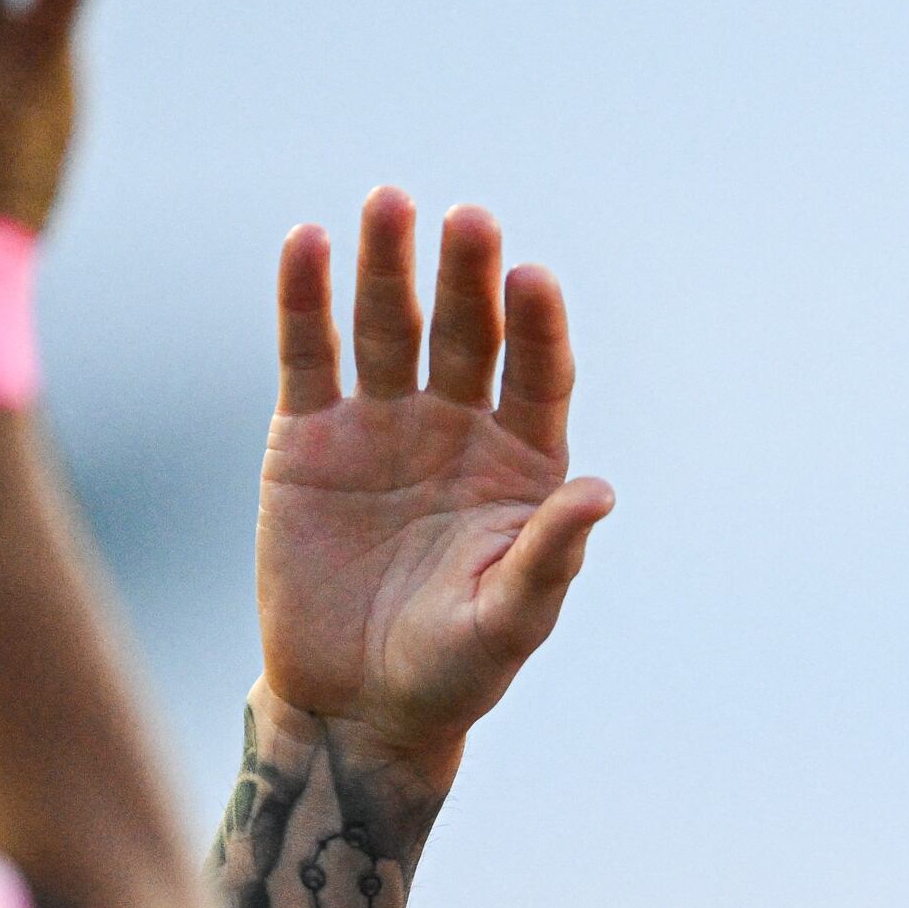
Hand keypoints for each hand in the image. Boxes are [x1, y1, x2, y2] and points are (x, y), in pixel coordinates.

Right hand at [257, 192, 612, 781]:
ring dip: (389, 264)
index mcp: (521, 464)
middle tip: (468, 220)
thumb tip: (602, 492)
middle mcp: (457, 426)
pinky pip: (309, 354)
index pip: (537, 375)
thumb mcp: (510, 620)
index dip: (537, 327)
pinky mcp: (309, 434)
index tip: (533, 279)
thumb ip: (549, 556)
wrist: (354, 705)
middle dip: (467, 278)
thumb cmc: (453, 671)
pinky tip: (308, 242)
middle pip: (467, 333)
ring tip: (389, 202)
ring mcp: (382, 423)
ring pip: (389, 325)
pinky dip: (305, 298)